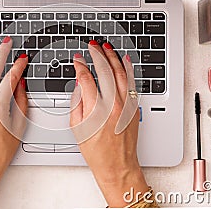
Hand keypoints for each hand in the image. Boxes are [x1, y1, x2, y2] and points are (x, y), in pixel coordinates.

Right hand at [70, 41, 147, 207]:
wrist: (117, 165)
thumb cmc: (96, 151)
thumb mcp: (77, 129)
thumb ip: (76, 102)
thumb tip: (79, 83)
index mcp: (96, 110)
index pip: (87, 78)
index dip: (80, 65)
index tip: (77, 59)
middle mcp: (113, 105)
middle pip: (106, 71)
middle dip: (98, 54)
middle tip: (93, 45)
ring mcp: (126, 105)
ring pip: (121, 73)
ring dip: (113, 57)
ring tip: (106, 47)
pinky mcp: (134, 108)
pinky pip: (132, 83)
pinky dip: (128, 69)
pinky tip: (124, 60)